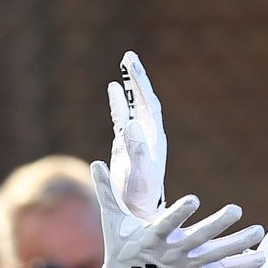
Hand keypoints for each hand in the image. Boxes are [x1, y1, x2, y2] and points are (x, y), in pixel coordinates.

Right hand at [90, 162, 265, 267]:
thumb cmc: (121, 250)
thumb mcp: (113, 222)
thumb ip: (107, 192)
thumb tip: (96, 163)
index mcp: (151, 238)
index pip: (166, 224)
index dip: (179, 213)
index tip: (192, 200)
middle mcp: (172, 253)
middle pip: (198, 238)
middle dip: (218, 225)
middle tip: (235, 209)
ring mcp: (186, 266)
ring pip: (216, 255)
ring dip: (239, 244)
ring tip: (258, 231)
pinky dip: (242, 265)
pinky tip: (261, 257)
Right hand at [108, 51, 166, 220]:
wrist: (138, 211)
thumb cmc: (140, 196)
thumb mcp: (139, 173)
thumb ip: (136, 150)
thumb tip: (132, 123)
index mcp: (153, 138)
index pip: (148, 104)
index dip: (141, 84)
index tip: (132, 65)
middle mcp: (148, 135)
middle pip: (144, 100)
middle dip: (137, 78)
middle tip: (130, 56)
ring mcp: (136, 139)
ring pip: (134, 106)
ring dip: (130, 86)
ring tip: (126, 63)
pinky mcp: (125, 145)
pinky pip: (122, 117)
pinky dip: (119, 103)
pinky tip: (113, 89)